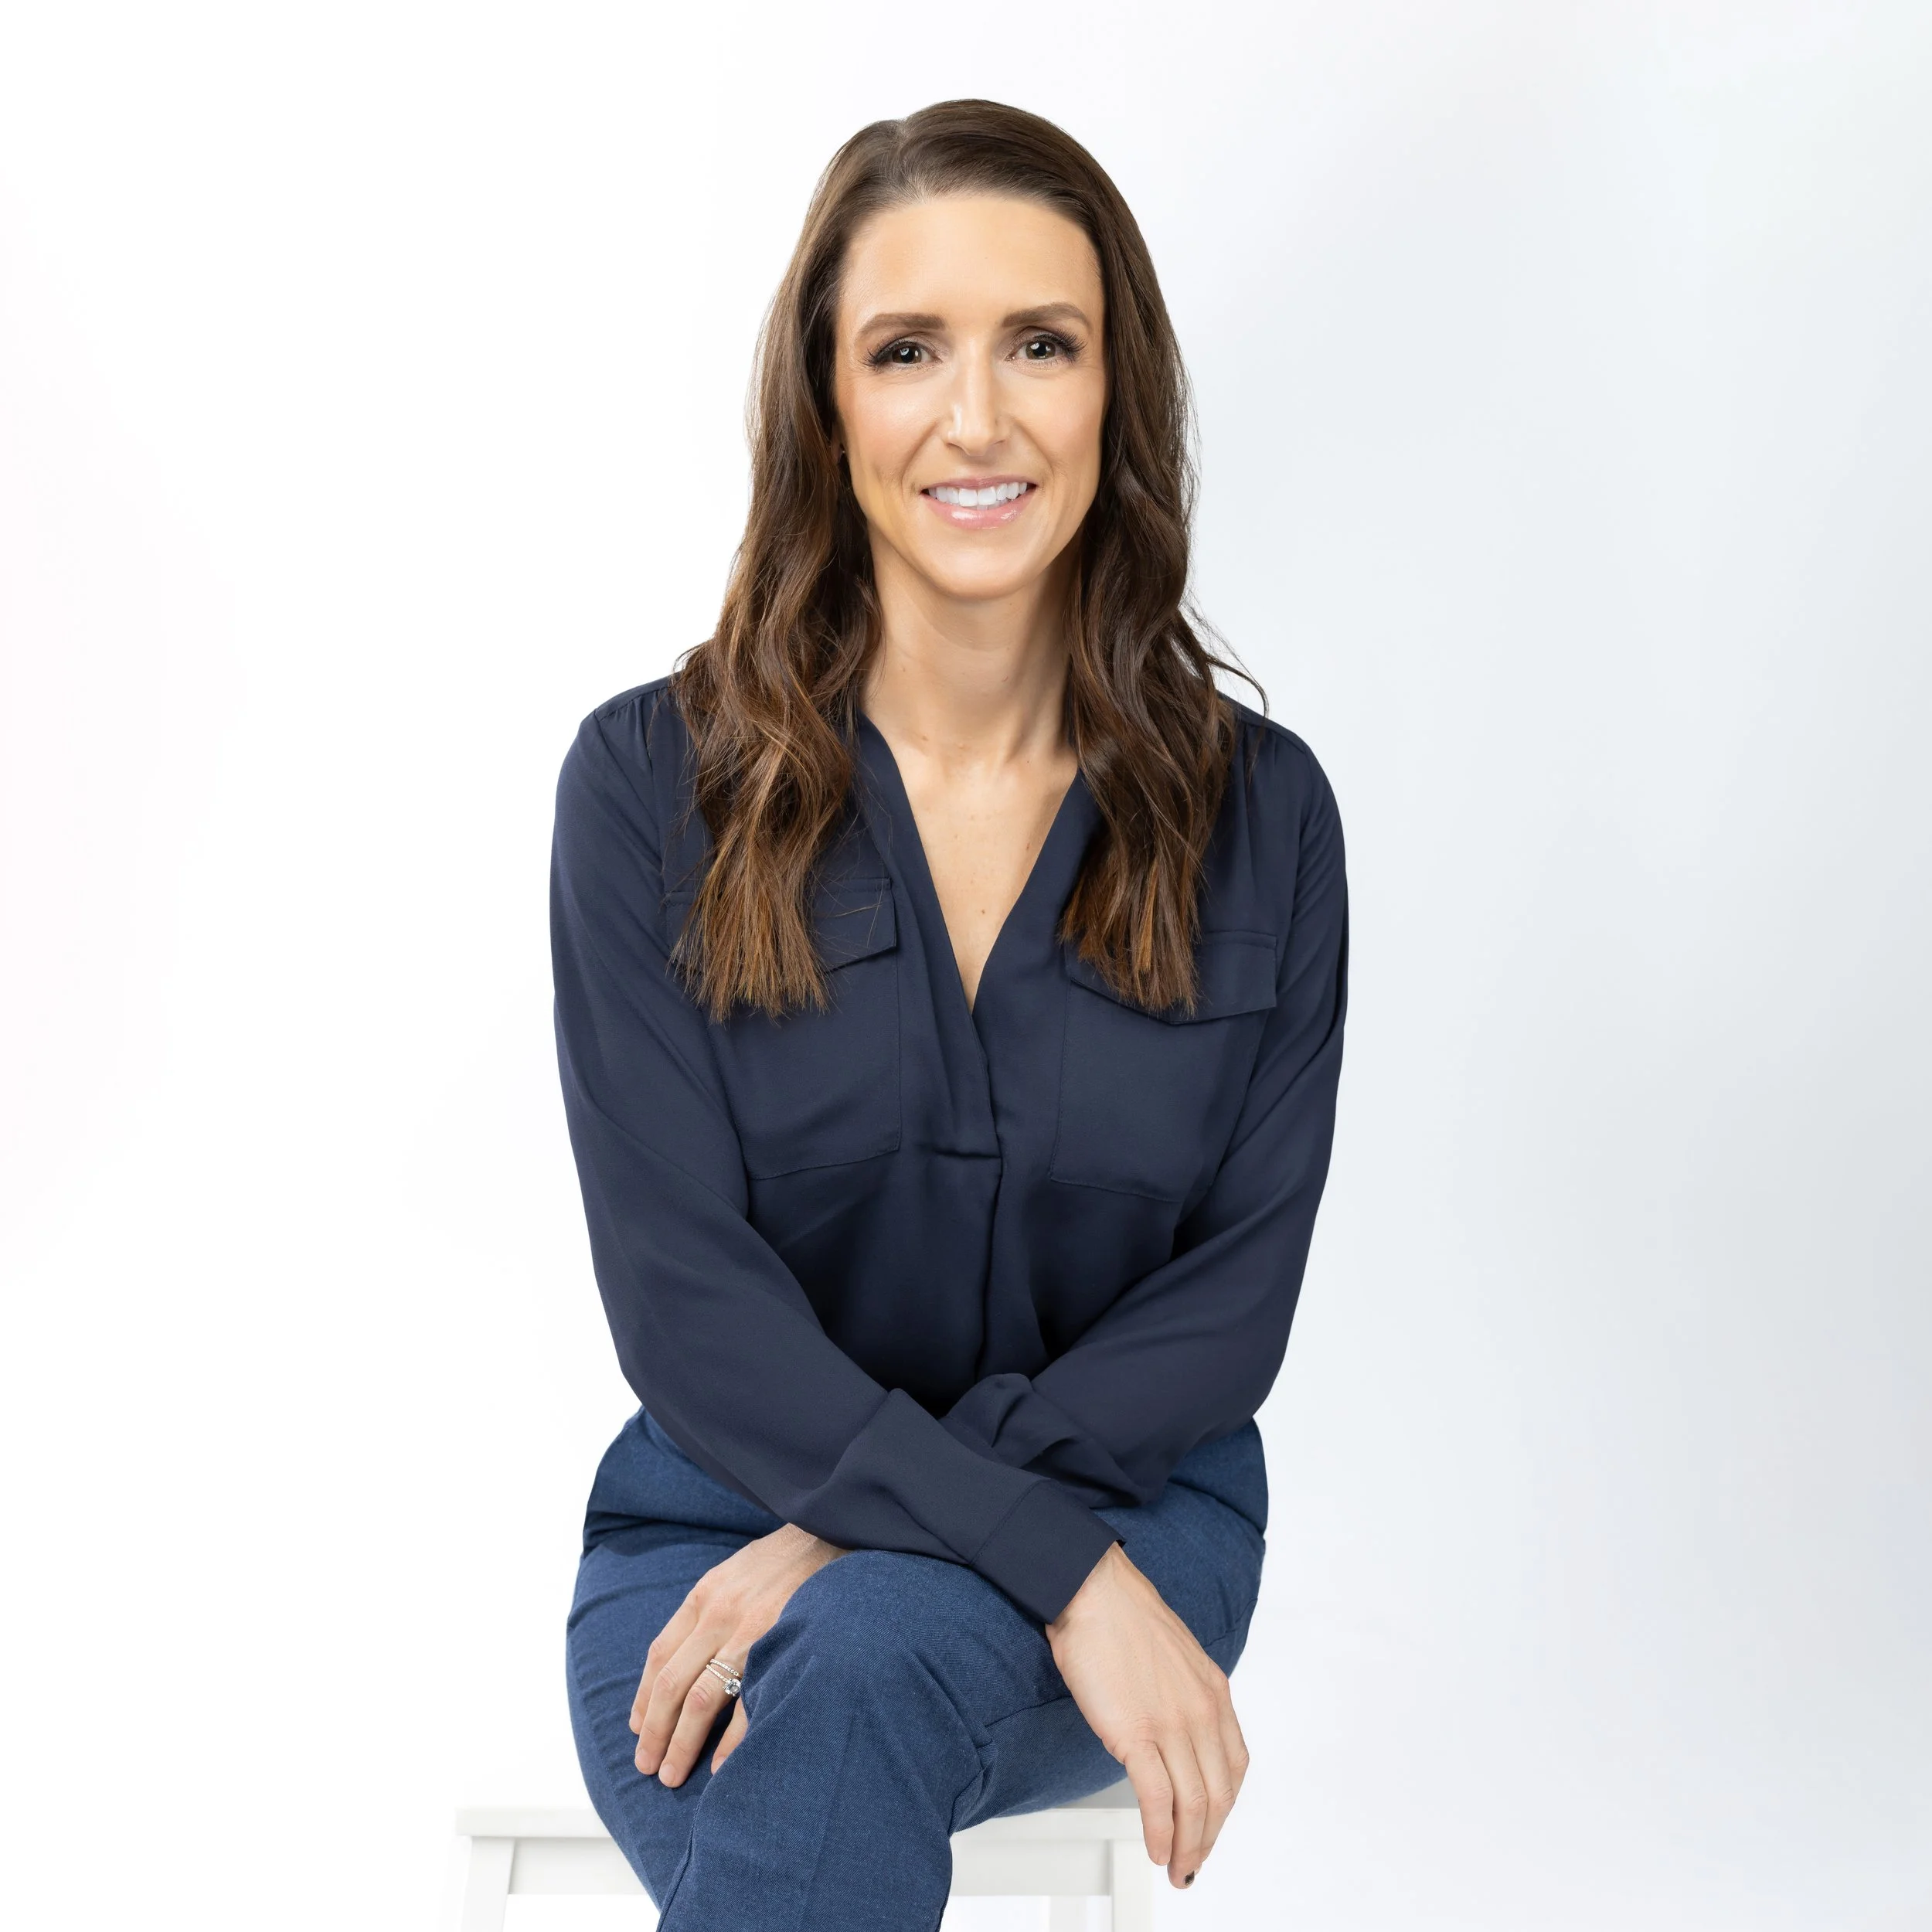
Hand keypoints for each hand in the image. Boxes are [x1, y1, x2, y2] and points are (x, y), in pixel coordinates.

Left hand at [631, 1523, 845, 1785]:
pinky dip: (730, 1740)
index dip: (644, 1698)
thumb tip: (686, 1655)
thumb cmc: (786, 1559)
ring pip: (700, 1699)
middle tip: (648, 1768)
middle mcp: (719, 1613)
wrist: (834, 1530)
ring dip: (681, 1743)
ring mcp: (749, 1629)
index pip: (659, 1655)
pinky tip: (721, 1766)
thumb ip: (711, 1608)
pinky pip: (747, 1701)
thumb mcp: (737, 1571)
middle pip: (672, 1684)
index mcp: (705, 1594)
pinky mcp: (780, 1642)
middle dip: (655, 1732)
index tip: (638, 1730)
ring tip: (672, 1775)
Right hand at [1045, 1542, 1248, 1890]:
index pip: (1234, 1767)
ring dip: (1187, 1846)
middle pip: (1219, 1794)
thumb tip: (1172, 1730)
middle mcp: (1202, 1709)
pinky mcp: (1137, 1732)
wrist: (1091, 1587)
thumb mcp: (1173, 1657)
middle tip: (1193, 1865)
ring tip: (1176, 1868)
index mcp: (1213, 1690)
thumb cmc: (1120, 1616)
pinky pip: (1157, 1798)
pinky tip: (1155, 1847)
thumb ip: (1182, 1695)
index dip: (1224, 1809)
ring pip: (1194, 1804)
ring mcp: (1172, 1722)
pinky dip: (1160, 1831)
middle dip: (1208, 1838)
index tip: (1211, 1828)